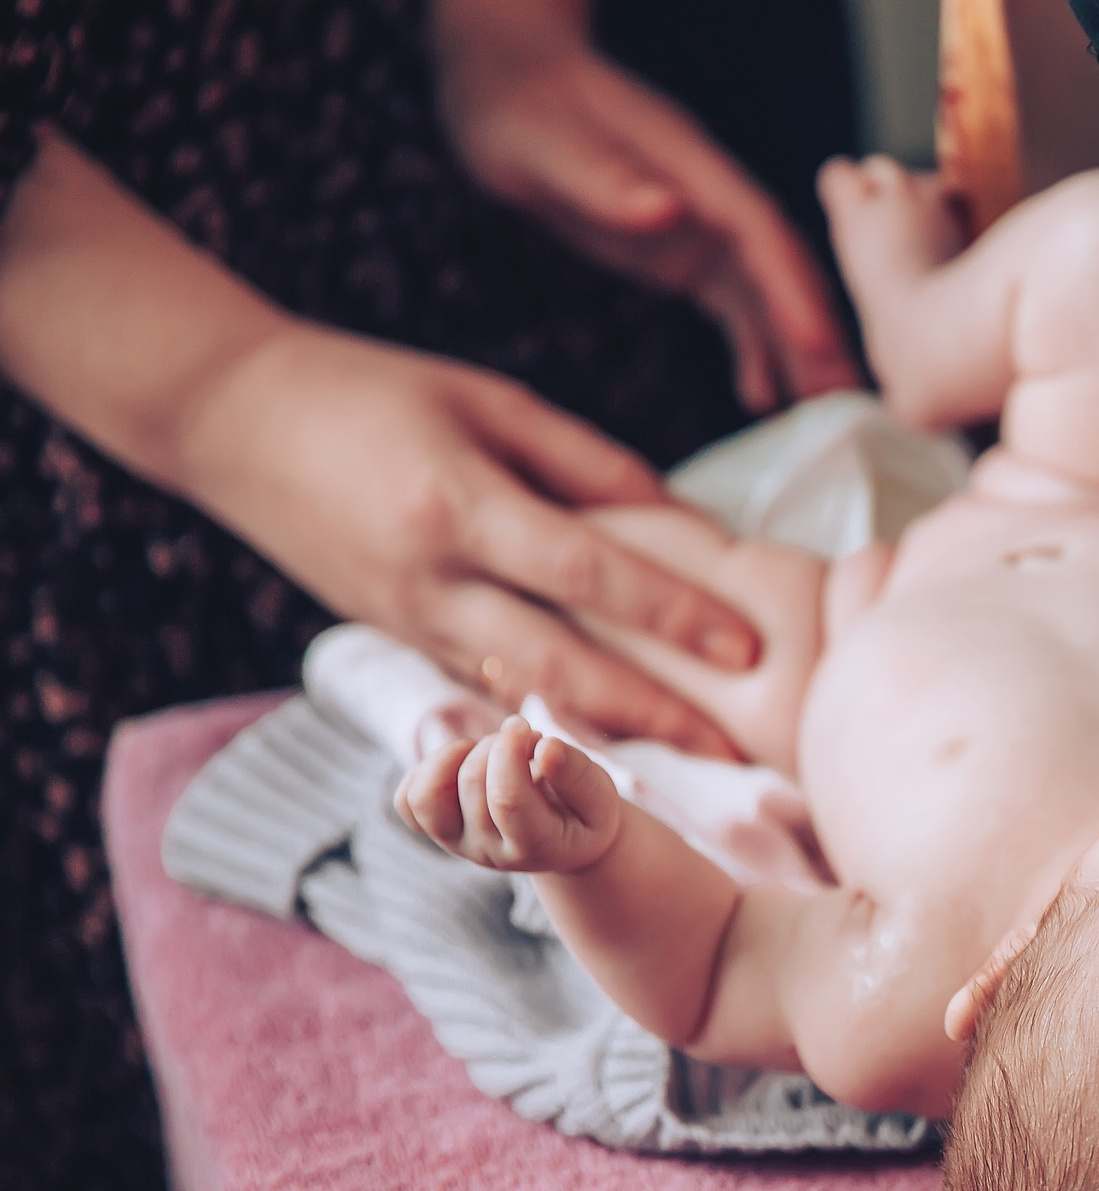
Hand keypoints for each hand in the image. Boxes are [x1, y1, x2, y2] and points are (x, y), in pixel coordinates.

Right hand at [179, 320, 755, 754]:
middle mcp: (431, 579)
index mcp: (459, 504)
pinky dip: (545, 721)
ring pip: (519, 694)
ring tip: (688, 767)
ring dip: (605, 735)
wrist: (229, 418)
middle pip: (558, 662)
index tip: (745, 647)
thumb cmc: (373, 392)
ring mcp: (407, 621)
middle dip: (652, 711)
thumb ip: (584, 462)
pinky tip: (608, 752)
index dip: (669, 612)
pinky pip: (483, 690)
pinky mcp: (395, 640)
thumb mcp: (486, 401)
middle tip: (738, 749)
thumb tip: (680, 516)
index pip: (585, 571)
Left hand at [398, 717, 624, 872]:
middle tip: (525, 739)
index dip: (512, 753)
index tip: (532, 731)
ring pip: (428, 794)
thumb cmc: (583, 813)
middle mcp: (488, 853)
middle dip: (497, 744)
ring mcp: (456, 844)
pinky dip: (427, 770)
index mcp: (535, 848)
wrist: (564, 841)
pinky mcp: (435, 831)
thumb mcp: (601, 797)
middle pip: (472, 784)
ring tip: (490, 751)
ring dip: (456, 754)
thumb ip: (578, 774)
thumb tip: (545, 746)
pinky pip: (406, 799)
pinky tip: (463, 763)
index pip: (506, 800)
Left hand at [433, 0, 857, 414]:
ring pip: (770, 299)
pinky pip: (737, 311)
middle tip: (852, 402)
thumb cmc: (522, 107)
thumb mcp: (546, 140)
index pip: (759, 232)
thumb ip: (604, 177)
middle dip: (819, 334)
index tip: (817, 340)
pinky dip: (755, 353)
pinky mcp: (690, 257)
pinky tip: (762, 401)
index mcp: (693, 170)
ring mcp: (707, 231)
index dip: (792, 287)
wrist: (512, 92)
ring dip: (801, 354)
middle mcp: (715, 202)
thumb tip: (664, 209)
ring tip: (827, 416)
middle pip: (784, 272)